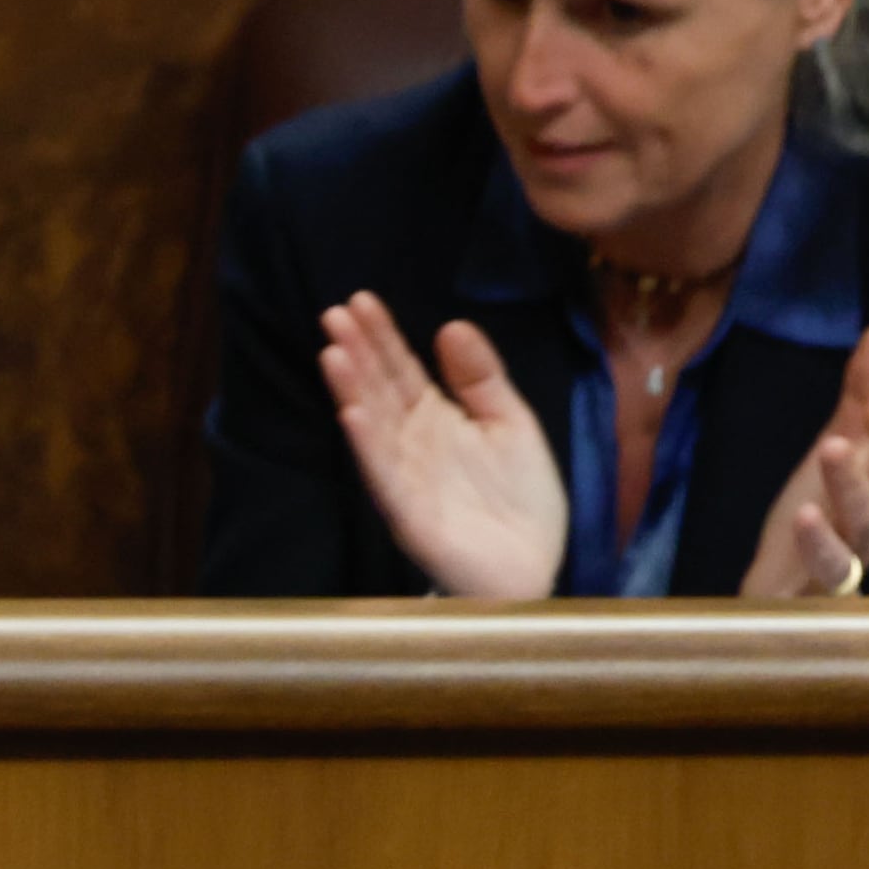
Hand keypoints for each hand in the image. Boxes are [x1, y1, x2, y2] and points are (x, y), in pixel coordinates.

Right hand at [319, 292, 567, 599]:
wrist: (535, 568)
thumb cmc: (521, 500)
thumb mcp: (511, 423)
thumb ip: (482, 379)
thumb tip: (451, 325)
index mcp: (435, 420)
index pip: (400, 371)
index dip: (382, 337)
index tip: (360, 300)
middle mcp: (413, 446)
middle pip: (379, 392)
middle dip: (357, 354)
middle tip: (333, 314)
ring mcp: (408, 481)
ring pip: (374, 429)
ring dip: (351, 392)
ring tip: (332, 355)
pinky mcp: (412, 518)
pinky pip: (386, 478)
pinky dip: (368, 448)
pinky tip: (352, 417)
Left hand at [741, 325, 868, 597]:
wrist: (775, 590)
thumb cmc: (816, 517)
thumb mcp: (836, 449)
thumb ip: (861, 396)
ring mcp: (848, 560)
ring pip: (863, 527)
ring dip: (850, 486)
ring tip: (831, 447)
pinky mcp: (815, 590)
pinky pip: (829, 572)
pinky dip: (819, 544)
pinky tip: (804, 515)